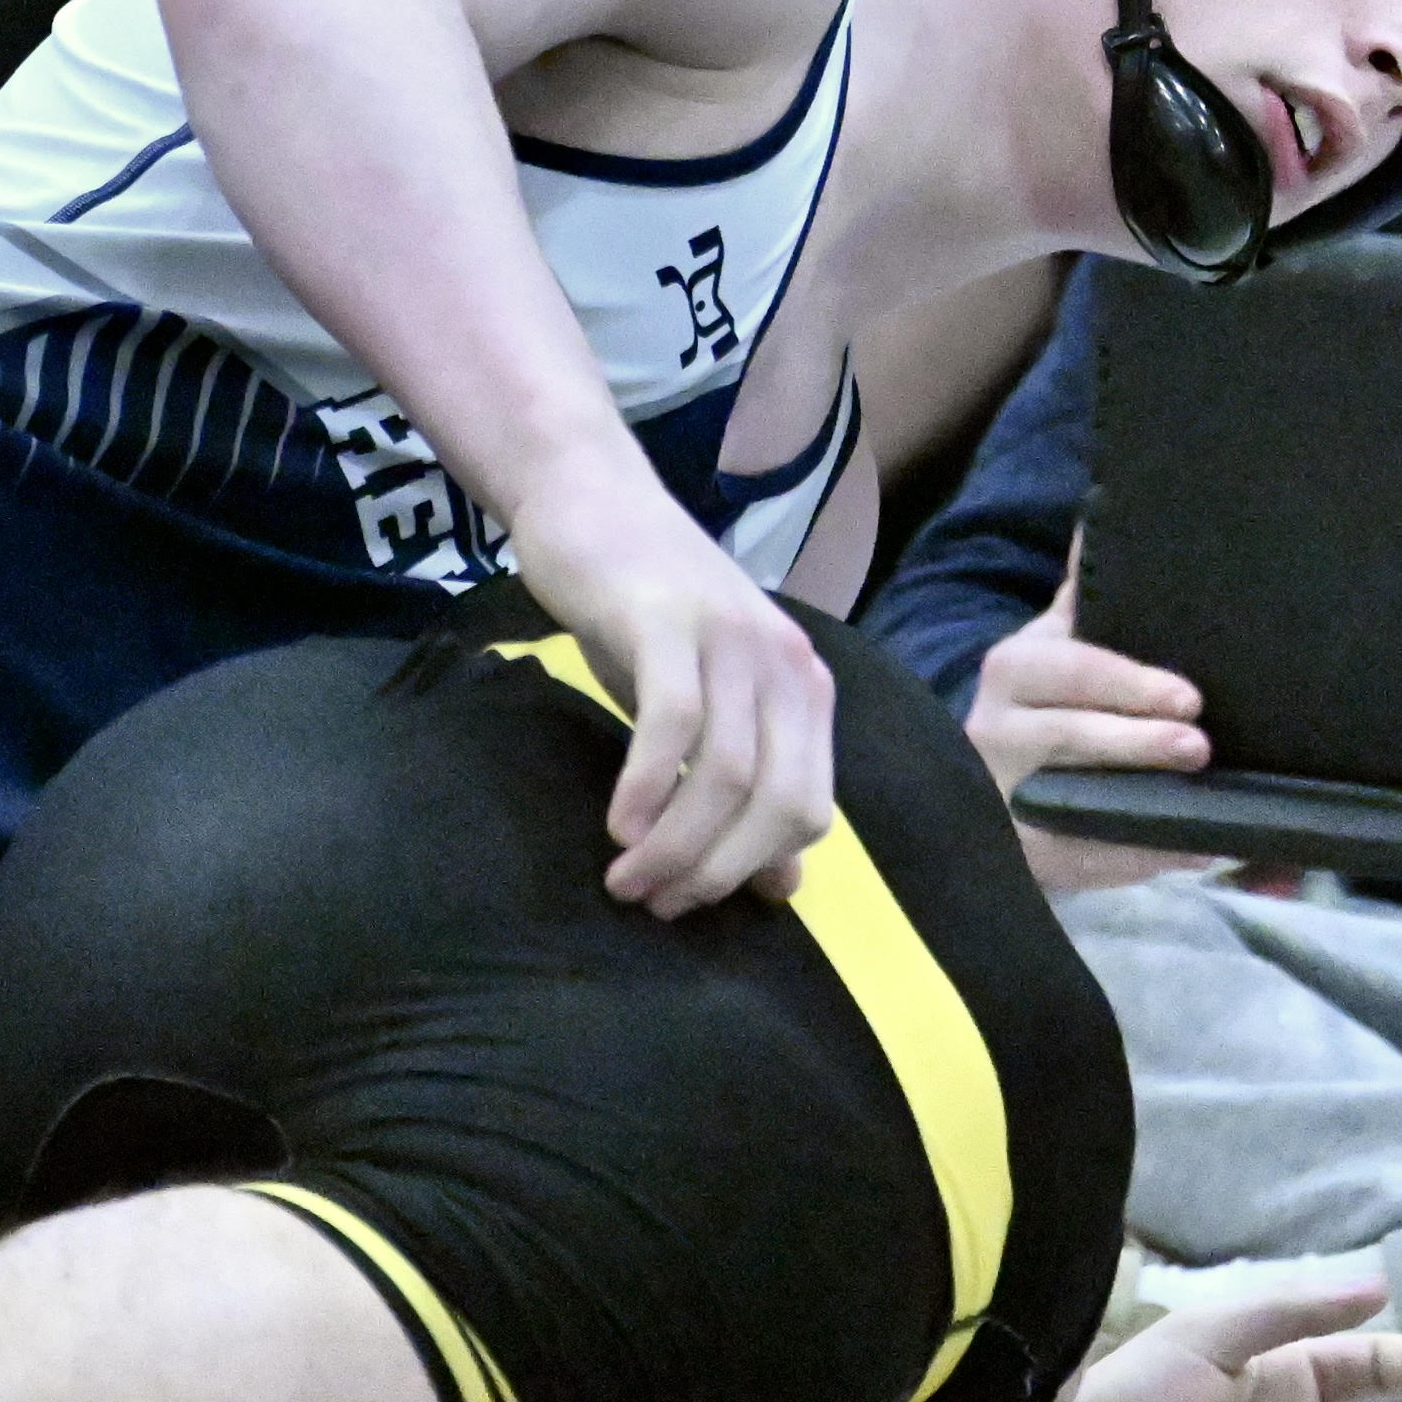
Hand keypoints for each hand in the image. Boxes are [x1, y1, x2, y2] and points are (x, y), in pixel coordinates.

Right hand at [514, 486, 833, 917]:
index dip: (751, 868)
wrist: (591, 499)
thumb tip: (782, 885)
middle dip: (715, 871)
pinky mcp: (668, 620)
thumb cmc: (643, 610)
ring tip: (627, 880)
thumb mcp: (706, 703)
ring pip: (727, 773)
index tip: (688, 899)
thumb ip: (747, 784)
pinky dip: (649, 786)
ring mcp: (730, 638)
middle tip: (654, 902)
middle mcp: (786, 663)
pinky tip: (617, 824)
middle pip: (777, 802)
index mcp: (805, 689)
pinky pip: (673, 722)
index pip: (809, 810)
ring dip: (676, 844)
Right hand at [968, 561, 1216, 893]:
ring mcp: (1003, 788)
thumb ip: (1085, 600)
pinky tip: (1187, 851)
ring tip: (1195, 790)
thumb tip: (1101, 515)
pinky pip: (1076, 852)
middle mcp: (999, 723)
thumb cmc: (1047, 712)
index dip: (1125, 680)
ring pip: (1065, 787)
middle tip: (1198, 739)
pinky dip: (1132, 855)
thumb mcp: (1059, 653)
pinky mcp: (1019, 846)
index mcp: (1019, 668)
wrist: (988, 796)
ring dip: (1135, 790)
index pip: (1066, 665)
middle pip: (1065, 727)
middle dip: (1134, 734)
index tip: (1187, 696)